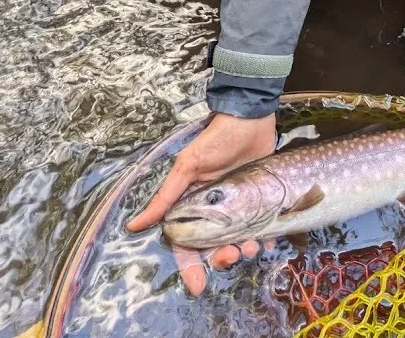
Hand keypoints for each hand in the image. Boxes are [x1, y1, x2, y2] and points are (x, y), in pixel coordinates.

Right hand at [126, 112, 276, 294]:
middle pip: (215, 247)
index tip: (197, 287)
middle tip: (233, 255)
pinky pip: (264, 227)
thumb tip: (134, 225)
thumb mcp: (188, 166)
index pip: (187, 244)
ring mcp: (239, 208)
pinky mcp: (261, 201)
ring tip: (252, 246)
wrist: (251, 118)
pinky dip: (267, 238)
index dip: (190, 266)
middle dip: (222, 258)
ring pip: (239, 240)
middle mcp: (215, 212)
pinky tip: (270, 241)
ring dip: (245, 249)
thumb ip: (166, 196)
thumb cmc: (216, 140)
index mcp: (193, 206)